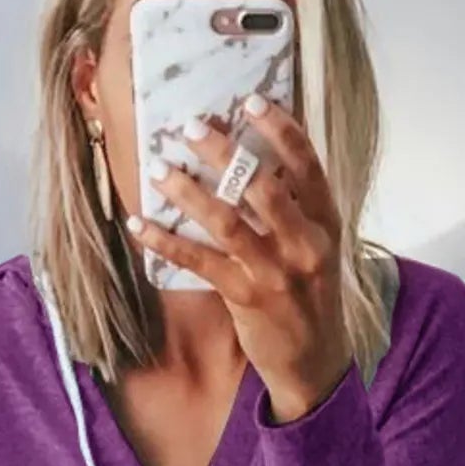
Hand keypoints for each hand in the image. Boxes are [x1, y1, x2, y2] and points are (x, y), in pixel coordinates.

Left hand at [127, 97, 353, 421]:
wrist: (316, 365)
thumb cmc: (309, 298)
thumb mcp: (317, 250)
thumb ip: (293, 210)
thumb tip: (249, 163)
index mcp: (326, 224)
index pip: (308, 167)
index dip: (281, 130)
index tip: (252, 100)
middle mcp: (305, 244)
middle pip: (263, 186)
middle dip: (224, 152)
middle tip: (190, 126)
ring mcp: (276, 273)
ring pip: (227, 221)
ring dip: (187, 191)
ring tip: (156, 168)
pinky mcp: (247, 299)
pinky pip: (200, 263)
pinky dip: (166, 242)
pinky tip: (138, 224)